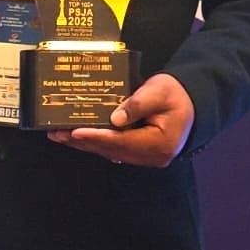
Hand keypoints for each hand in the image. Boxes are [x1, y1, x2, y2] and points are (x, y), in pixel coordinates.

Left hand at [48, 72, 194, 167]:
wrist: (192, 102)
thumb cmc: (176, 94)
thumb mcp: (159, 91)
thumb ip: (138, 104)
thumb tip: (114, 118)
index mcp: (160, 143)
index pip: (122, 141)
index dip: (97, 137)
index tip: (75, 131)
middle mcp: (152, 156)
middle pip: (112, 150)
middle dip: (83, 141)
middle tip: (57, 133)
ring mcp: (146, 158)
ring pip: (110, 152)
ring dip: (85, 144)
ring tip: (60, 135)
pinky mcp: (140, 153)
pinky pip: (114, 149)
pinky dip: (96, 142)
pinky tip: (78, 136)